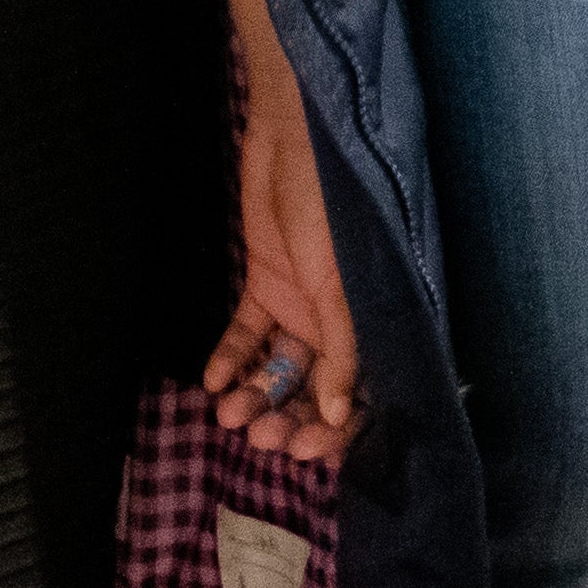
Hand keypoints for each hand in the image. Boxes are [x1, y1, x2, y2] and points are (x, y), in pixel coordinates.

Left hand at [207, 66, 361, 461]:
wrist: (292, 135)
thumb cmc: (331, 202)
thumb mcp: (339, 280)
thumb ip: (342, 346)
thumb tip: (340, 415)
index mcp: (374, 320)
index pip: (363, 393)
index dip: (338, 430)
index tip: (306, 452)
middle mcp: (340, 320)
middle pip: (316, 389)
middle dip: (289, 418)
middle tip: (259, 436)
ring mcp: (302, 302)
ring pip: (278, 369)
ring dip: (256, 395)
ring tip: (228, 413)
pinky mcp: (266, 282)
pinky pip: (248, 335)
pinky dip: (231, 359)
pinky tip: (214, 379)